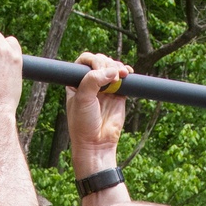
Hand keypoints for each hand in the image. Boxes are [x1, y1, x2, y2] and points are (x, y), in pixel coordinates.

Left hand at [66, 51, 132, 172]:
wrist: (96, 144)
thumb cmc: (83, 124)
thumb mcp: (83, 98)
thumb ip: (93, 79)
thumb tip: (112, 70)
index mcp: (77, 82)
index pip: (85, 61)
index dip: (93, 61)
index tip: (98, 70)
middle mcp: (91, 84)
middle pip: (100, 62)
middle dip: (107, 64)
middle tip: (110, 76)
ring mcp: (105, 89)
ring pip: (112, 68)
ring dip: (117, 67)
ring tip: (121, 74)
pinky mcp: (118, 96)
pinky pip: (123, 80)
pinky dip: (126, 74)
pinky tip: (128, 73)